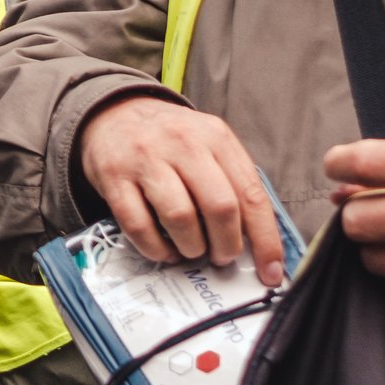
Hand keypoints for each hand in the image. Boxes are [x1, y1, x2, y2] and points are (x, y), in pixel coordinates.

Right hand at [74, 95, 286, 285]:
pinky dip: (156, 249)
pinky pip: (139, 227)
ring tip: (192, 250)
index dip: (265, 240)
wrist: (114, 113)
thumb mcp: (209, 145)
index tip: (270, 271)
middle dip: (226, 245)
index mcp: (215, 137)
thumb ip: (232, 183)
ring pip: (180, 218)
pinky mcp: (115, 177)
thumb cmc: (171, 140)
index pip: (251, 194)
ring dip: (192, 248)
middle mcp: (183, 143)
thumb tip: (256, 241)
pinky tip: (164, 250)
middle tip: (222, 257)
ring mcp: (146, 159)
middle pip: (219, 207)